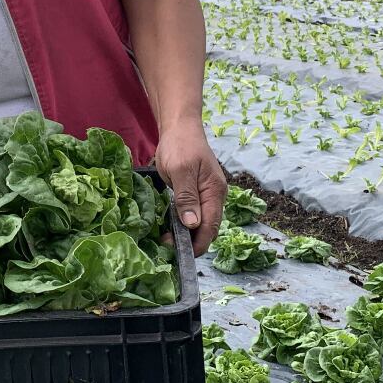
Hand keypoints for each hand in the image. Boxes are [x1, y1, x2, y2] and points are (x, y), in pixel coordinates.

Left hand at [153, 118, 226, 254]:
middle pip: (207, 227)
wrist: (180, 127)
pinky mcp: (195, 192)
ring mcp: (206, 194)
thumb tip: (192, 225)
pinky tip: (170, 228)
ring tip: (167, 241)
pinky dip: (183, 223)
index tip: (182, 255)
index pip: (211, 226)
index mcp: (215, 192)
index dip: (198, 243)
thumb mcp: (181, 170)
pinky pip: (193, 213)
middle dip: (191, 241)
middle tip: (168, 249)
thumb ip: (187, 197)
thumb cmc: (181, 145)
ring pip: (200, 222)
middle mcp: (214, 196)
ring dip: (187, 234)